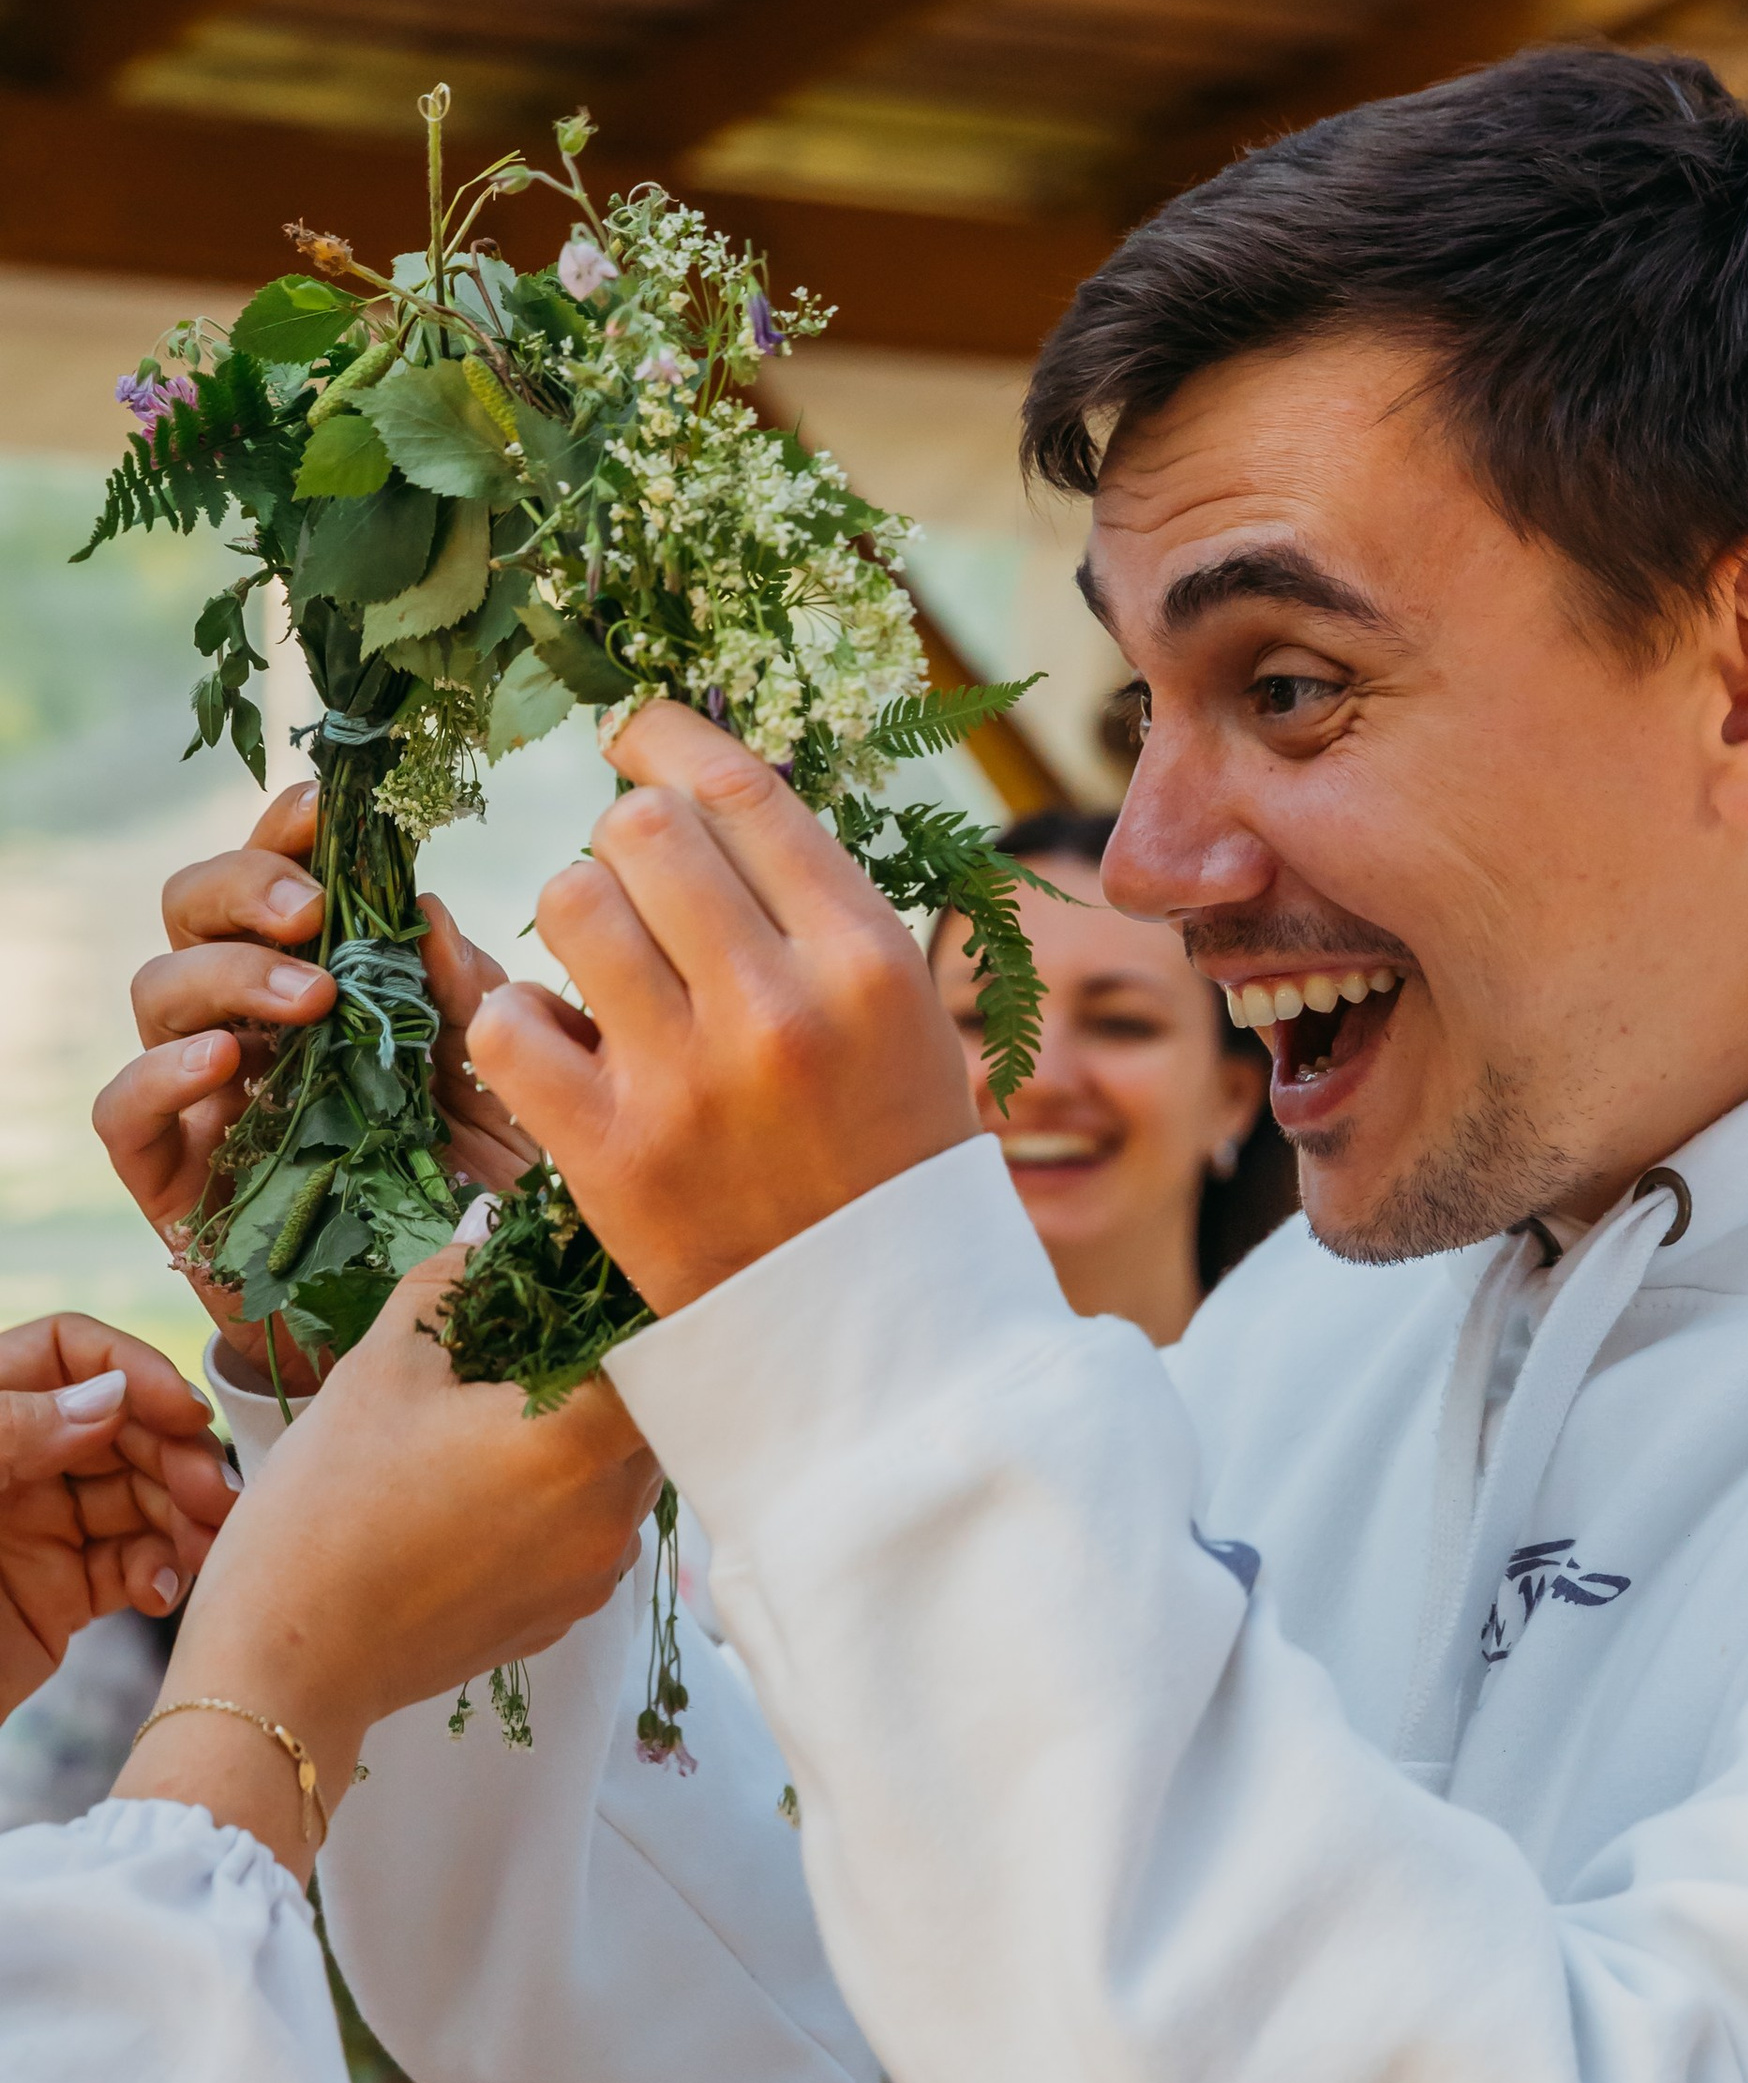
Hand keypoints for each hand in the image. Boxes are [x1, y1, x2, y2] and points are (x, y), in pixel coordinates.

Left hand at [0, 1318, 236, 1716]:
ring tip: (204, 1551)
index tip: (182, 1415)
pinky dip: (160, 1572)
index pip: (64, 1352)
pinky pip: (131, 1565)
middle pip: (121, 1425)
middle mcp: (11, 1461)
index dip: (129, 1370)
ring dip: (183, 1516)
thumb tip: (109, 1397)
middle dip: (175, 1454)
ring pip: (140, 1495)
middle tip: (214, 1497)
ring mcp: (38, 1527)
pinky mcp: (60, 1594)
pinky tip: (159, 1593)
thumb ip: (9, 1430)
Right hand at [94, 778, 536, 1394]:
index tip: (324, 814)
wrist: (449, 1326)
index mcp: (325, 978)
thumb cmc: (475, 1195)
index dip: (285, 831)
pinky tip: (225, 1064)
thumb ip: (466, 1001)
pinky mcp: (173, 1177)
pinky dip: (162, 1073)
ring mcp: (204, 1095)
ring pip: (157, 990)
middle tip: (316, 913)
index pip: (279, 876)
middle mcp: (253, 1022)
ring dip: (228, 974)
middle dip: (244, 888)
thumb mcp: (500, 1090)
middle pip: (193, 909)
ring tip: (310, 999)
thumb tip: (427, 909)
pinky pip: (125, 1108)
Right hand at [119, 1238, 659, 1838]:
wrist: (288, 1656)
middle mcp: (611, 1517)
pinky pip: (587, 1538)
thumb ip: (445, 1288)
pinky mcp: (560, 1618)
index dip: (626, 1311)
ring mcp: (592, 1578)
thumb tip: (484, 1240)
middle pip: (647, 1419)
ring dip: (580, 1444)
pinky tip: (484, 1493)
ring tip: (498, 1422)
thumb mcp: (381, 1367)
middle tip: (530, 1348)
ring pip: (618, 1481)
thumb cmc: (329, 1506)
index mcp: (581, 1440)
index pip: (657, 1351)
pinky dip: (558, 1505)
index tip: (580, 1291)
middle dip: (601, 1378)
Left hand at [466, 701, 973, 1314]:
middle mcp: (779, 1007)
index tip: (634, 734)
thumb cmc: (892, 1166)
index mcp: (868, 961)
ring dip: (577, 929)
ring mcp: (687, 1083)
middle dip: (627, 848)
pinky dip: (523, 1030)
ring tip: (609, 981)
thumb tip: (706, 786)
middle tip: (640, 894)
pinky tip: (567, 1057)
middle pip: (642, 830)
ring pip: (569, 905)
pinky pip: (509, 1024)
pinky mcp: (608, 1157)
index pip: (741, 791)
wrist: (885, 1347)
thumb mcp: (903, 1020)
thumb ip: (818, 911)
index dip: (666, 738)